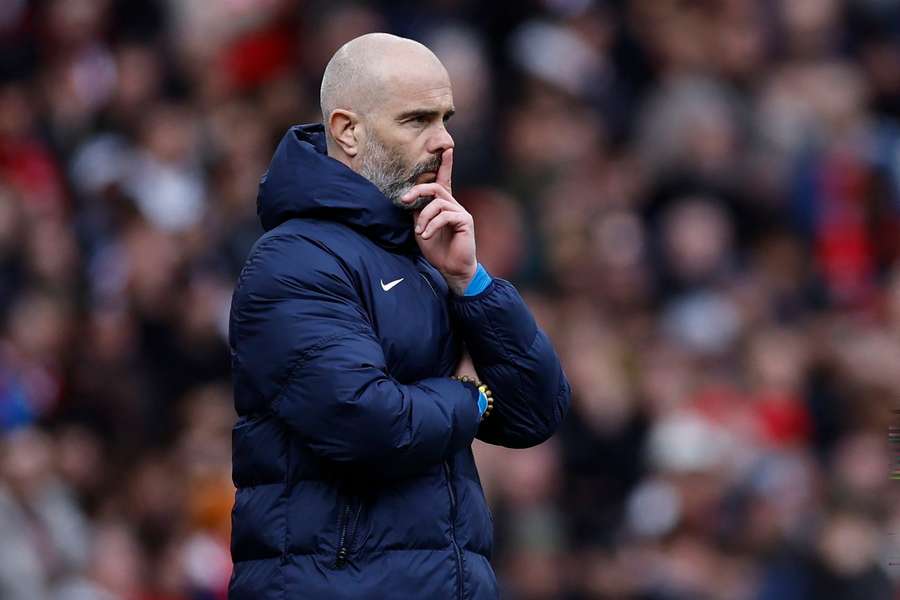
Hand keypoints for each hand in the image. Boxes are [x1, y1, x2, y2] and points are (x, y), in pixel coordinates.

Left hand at [401, 148, 476, 294]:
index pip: (443, 180)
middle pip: (435, 187)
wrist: (452, 268)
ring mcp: (460, 212)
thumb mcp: (422, 227)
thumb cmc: (437, 249)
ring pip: (437, 203)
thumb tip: (409, 198)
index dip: (445, 164)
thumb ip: (418, 212)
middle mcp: (453, 205)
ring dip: (424, 217)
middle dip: (418, 191)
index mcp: (443, 205)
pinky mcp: (465, 221)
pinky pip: (444, 215)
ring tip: (420, 231)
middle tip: (405, 201)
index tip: (445, 148)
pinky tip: (427, 235)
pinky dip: (432, 225)